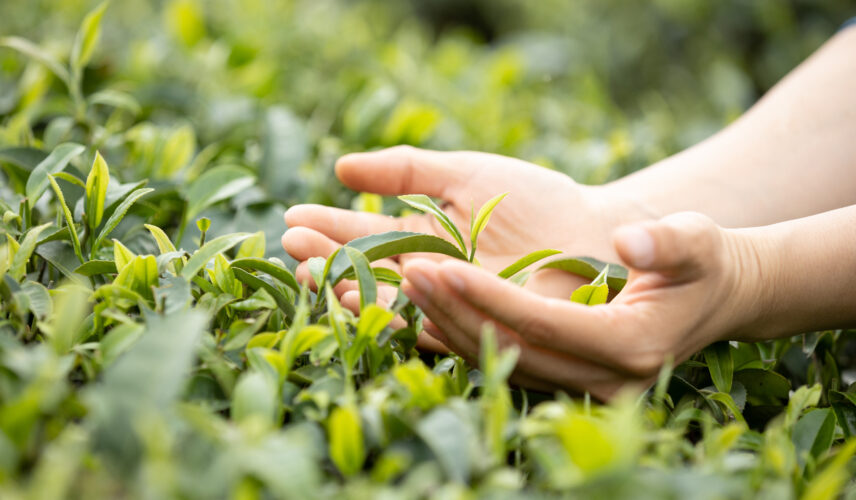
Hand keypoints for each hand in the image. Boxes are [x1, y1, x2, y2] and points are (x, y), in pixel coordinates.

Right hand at [282, 146, 640, 300]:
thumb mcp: (465, 174)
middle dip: (328, 261)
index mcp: (422, 241)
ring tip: (320, 273)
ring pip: (392, 304)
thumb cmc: (537, 199)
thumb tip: (341, 166)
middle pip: (367, 275)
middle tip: (293, 247)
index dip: (329, 228)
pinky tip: (374, 297)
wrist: (598, 231)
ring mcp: (453, 309)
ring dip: (354, 289)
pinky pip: (435, 328)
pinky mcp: (477, 332)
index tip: (291, 218)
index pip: (364, 237)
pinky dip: (404, 314)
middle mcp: (430, 280)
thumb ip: (407, 172)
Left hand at [398, 212, 760, 398]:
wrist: (716, 298)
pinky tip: (433, 310)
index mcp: (630, 344)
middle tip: (408, 272)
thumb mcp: (697, 241)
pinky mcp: (571, 381)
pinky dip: (468, 338)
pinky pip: (509, 363)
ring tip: (410, 285)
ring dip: (452, 326)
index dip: (487, 296)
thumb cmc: (704, 262)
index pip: (541, 323)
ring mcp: (586, 389)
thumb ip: (669, 241)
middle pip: (513, 349)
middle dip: (456, 311)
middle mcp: (605, 379)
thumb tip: (631, 240)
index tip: (440, 265)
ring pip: (504, 362)